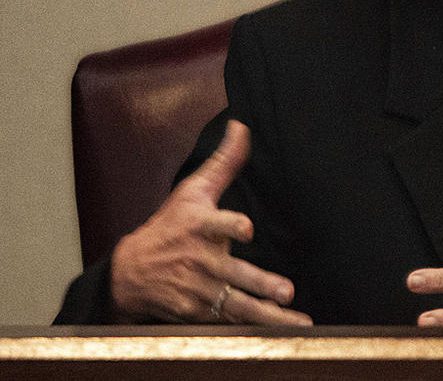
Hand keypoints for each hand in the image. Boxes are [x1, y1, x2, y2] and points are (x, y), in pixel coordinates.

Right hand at [109, 119, 311, 324]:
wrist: (131, 271)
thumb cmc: (170, 225)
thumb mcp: (193, 190)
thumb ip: (224, 162)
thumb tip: (242, 126)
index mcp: (199, 227)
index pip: (216, 224)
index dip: (230, 225)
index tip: (245, 228)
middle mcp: (200, 260)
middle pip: (232, 273)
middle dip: (259, 283)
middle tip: (285, 289)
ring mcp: (199, 290)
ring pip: (237, 304)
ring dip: (266, 313)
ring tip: (292, 318)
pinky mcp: (198, 313)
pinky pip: (230, 322)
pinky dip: (253, 330)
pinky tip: (279, 335)